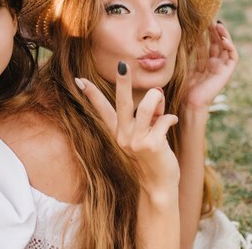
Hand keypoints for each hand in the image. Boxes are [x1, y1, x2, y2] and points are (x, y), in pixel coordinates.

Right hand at [76, 62, 179, 188]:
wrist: (159, 186)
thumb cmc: (153, 158)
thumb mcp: (146, 134)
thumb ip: (148, 115)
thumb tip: (156, 94)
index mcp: (118, 132)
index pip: (101, 109)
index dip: (91, 94)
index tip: (78, 79)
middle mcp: (123, 135)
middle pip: (120, 102)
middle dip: (122, 82)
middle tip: (123, 65)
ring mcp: (135, 141)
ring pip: (146, 107)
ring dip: (156, 99)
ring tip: (160, 99)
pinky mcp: (151, 145)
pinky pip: (164, 120)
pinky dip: (171, 118)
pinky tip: (173, 121)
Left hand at [185, 22, 238, 111]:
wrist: (189, 101)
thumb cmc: (184, 85)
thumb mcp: (185, 63)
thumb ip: (188, 52)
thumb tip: (184, 36)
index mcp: (205, 62)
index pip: (209, 43)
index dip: (208, 32)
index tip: (203, 21)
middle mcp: (215, 64)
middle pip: (218, 43)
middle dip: (215, 31)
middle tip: (210, 19)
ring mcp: (222, 68)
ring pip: (227, 48)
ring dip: (224, 36)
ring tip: (218, 25)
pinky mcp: (226, 73)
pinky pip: (233, 57)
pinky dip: (230, 47)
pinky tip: (224, 39)